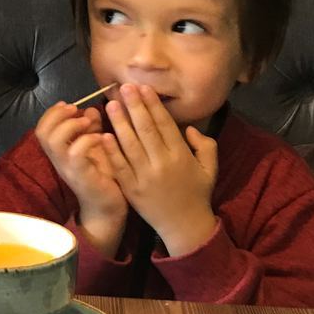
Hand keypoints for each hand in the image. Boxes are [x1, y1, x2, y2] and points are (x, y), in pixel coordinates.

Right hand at [35, 101, 126, 256]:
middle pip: (42, 132)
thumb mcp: (96, 147)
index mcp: (59, 152)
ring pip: (54, 141)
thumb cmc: (102, 177)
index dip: (52, 112)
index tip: (69, 105)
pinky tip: (100, 138)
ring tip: (87, 122)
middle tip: (75, 109)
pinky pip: (76, 154)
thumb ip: (91, 128)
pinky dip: (87, 140)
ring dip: (71, 125)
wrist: (109, 208)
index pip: (41, 128)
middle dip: (57, 115)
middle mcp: (59, 160)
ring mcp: (69, 169)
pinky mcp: (82, 176)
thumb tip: (90, 109)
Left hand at [101, 84, 218, 257]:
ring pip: (130, 144)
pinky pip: (119, 166)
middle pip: (145, 129)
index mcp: (181, 155)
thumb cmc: (198, 194)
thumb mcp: (210, 168)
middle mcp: (162, 163)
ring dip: (119, 122)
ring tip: (111, 104)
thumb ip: (205, 144)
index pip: (164, 124)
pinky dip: (111, 150)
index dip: (153, 104)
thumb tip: (190, 128)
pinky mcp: (131, 189)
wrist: (184, 227)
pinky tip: (103, 135)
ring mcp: (144, 177)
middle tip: (124, 87)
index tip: (143, 88)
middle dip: (134, 106)